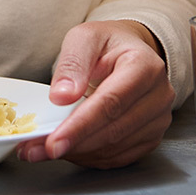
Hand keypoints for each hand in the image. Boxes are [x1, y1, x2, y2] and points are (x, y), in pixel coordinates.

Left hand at [17, 20, 173, 168]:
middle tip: (37, 149)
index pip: (110, 103)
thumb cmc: (107, 44)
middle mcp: (158, 95)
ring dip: (78, 153)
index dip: (80, 126)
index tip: (54, 142)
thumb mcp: (84, 37)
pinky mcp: (151, 137)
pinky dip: (90, 157)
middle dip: (73, 143)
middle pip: (113, 130)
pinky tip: (70, 148)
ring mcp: (158, 119)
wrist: (129, 52)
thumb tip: (62, 96)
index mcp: (145, 66)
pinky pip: (118, 157)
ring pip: (115, 148)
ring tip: (45, 147)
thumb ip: (72, 63)